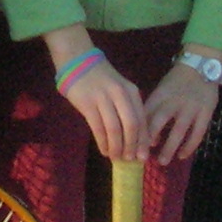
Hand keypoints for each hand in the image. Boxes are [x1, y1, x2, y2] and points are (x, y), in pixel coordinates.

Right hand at [41, 25, 144, 160]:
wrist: (78, 62)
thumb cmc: (102, 80)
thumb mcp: (121, 89)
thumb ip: (129, 108)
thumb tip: (135, 139)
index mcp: (132, 91)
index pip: (142, 119)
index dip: (143, 140)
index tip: (143, 156)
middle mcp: (120, 94)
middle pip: (131, 125)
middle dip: (131, 146)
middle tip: (129, 159)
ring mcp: (103, 98)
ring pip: (114, 129)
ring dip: (116, 147)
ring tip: (116, 157)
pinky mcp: (87, 104)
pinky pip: (98, 128)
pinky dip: (102, 142)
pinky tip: (104, 150)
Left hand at [141, 59, 221, 163]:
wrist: (201, 66)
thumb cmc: (176, 82)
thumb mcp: (160, 91)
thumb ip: (152, 109)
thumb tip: (143, 135)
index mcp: (160, 94)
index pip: (145, 113)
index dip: (137, 130)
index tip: (131, 145)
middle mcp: (174, 101)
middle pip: (159, 121)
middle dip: (149, 140)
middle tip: (142, 157)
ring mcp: (191, 107)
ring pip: (179, 130)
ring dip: (169, 147)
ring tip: (162, 161)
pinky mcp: (206, 112)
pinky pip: (197, 132)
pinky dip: (189, 146)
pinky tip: (182, 156)